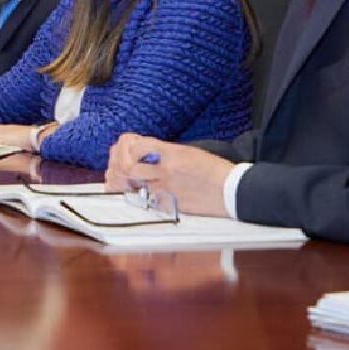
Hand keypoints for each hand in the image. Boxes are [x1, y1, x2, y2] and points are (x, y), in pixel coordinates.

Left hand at [105, 135, 233, 217]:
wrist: (232, 190)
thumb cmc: (213, 170)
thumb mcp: (190, 152)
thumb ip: (165, 152)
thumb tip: (143, 153)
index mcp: (172, 152)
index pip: (136, 144)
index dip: (127, 146)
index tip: (127, 148)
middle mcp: (165, 169)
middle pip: (126, 165)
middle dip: (117, 164)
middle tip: (117, 166)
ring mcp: (166, 188)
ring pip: (131, 185)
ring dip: (122, 182)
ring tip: (122, 180)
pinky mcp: (169, 205)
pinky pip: (144, 201)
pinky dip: (138, 197)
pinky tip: (137, 194)